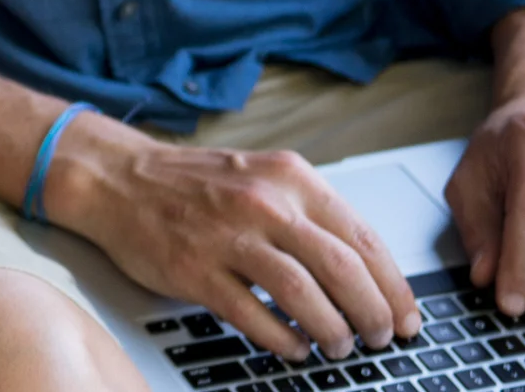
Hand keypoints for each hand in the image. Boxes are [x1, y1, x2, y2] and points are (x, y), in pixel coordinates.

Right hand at [53, 116, 421, 362]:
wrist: (116, 177)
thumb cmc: (194, 184)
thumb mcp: (263, 179)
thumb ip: (311, 216)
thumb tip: (368, 274)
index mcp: (289, 177)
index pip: (362, 238)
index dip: (394, 287)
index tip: (407, 317)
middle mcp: (263, 202)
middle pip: (342, 268)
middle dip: (373, 314)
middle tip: (380, 338)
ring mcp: (226, 235)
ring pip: (303, 294)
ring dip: (333, 331)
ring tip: (339, 347)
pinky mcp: (194, 269)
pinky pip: (253, 316)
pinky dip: (283, 340)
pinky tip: (294, 348)